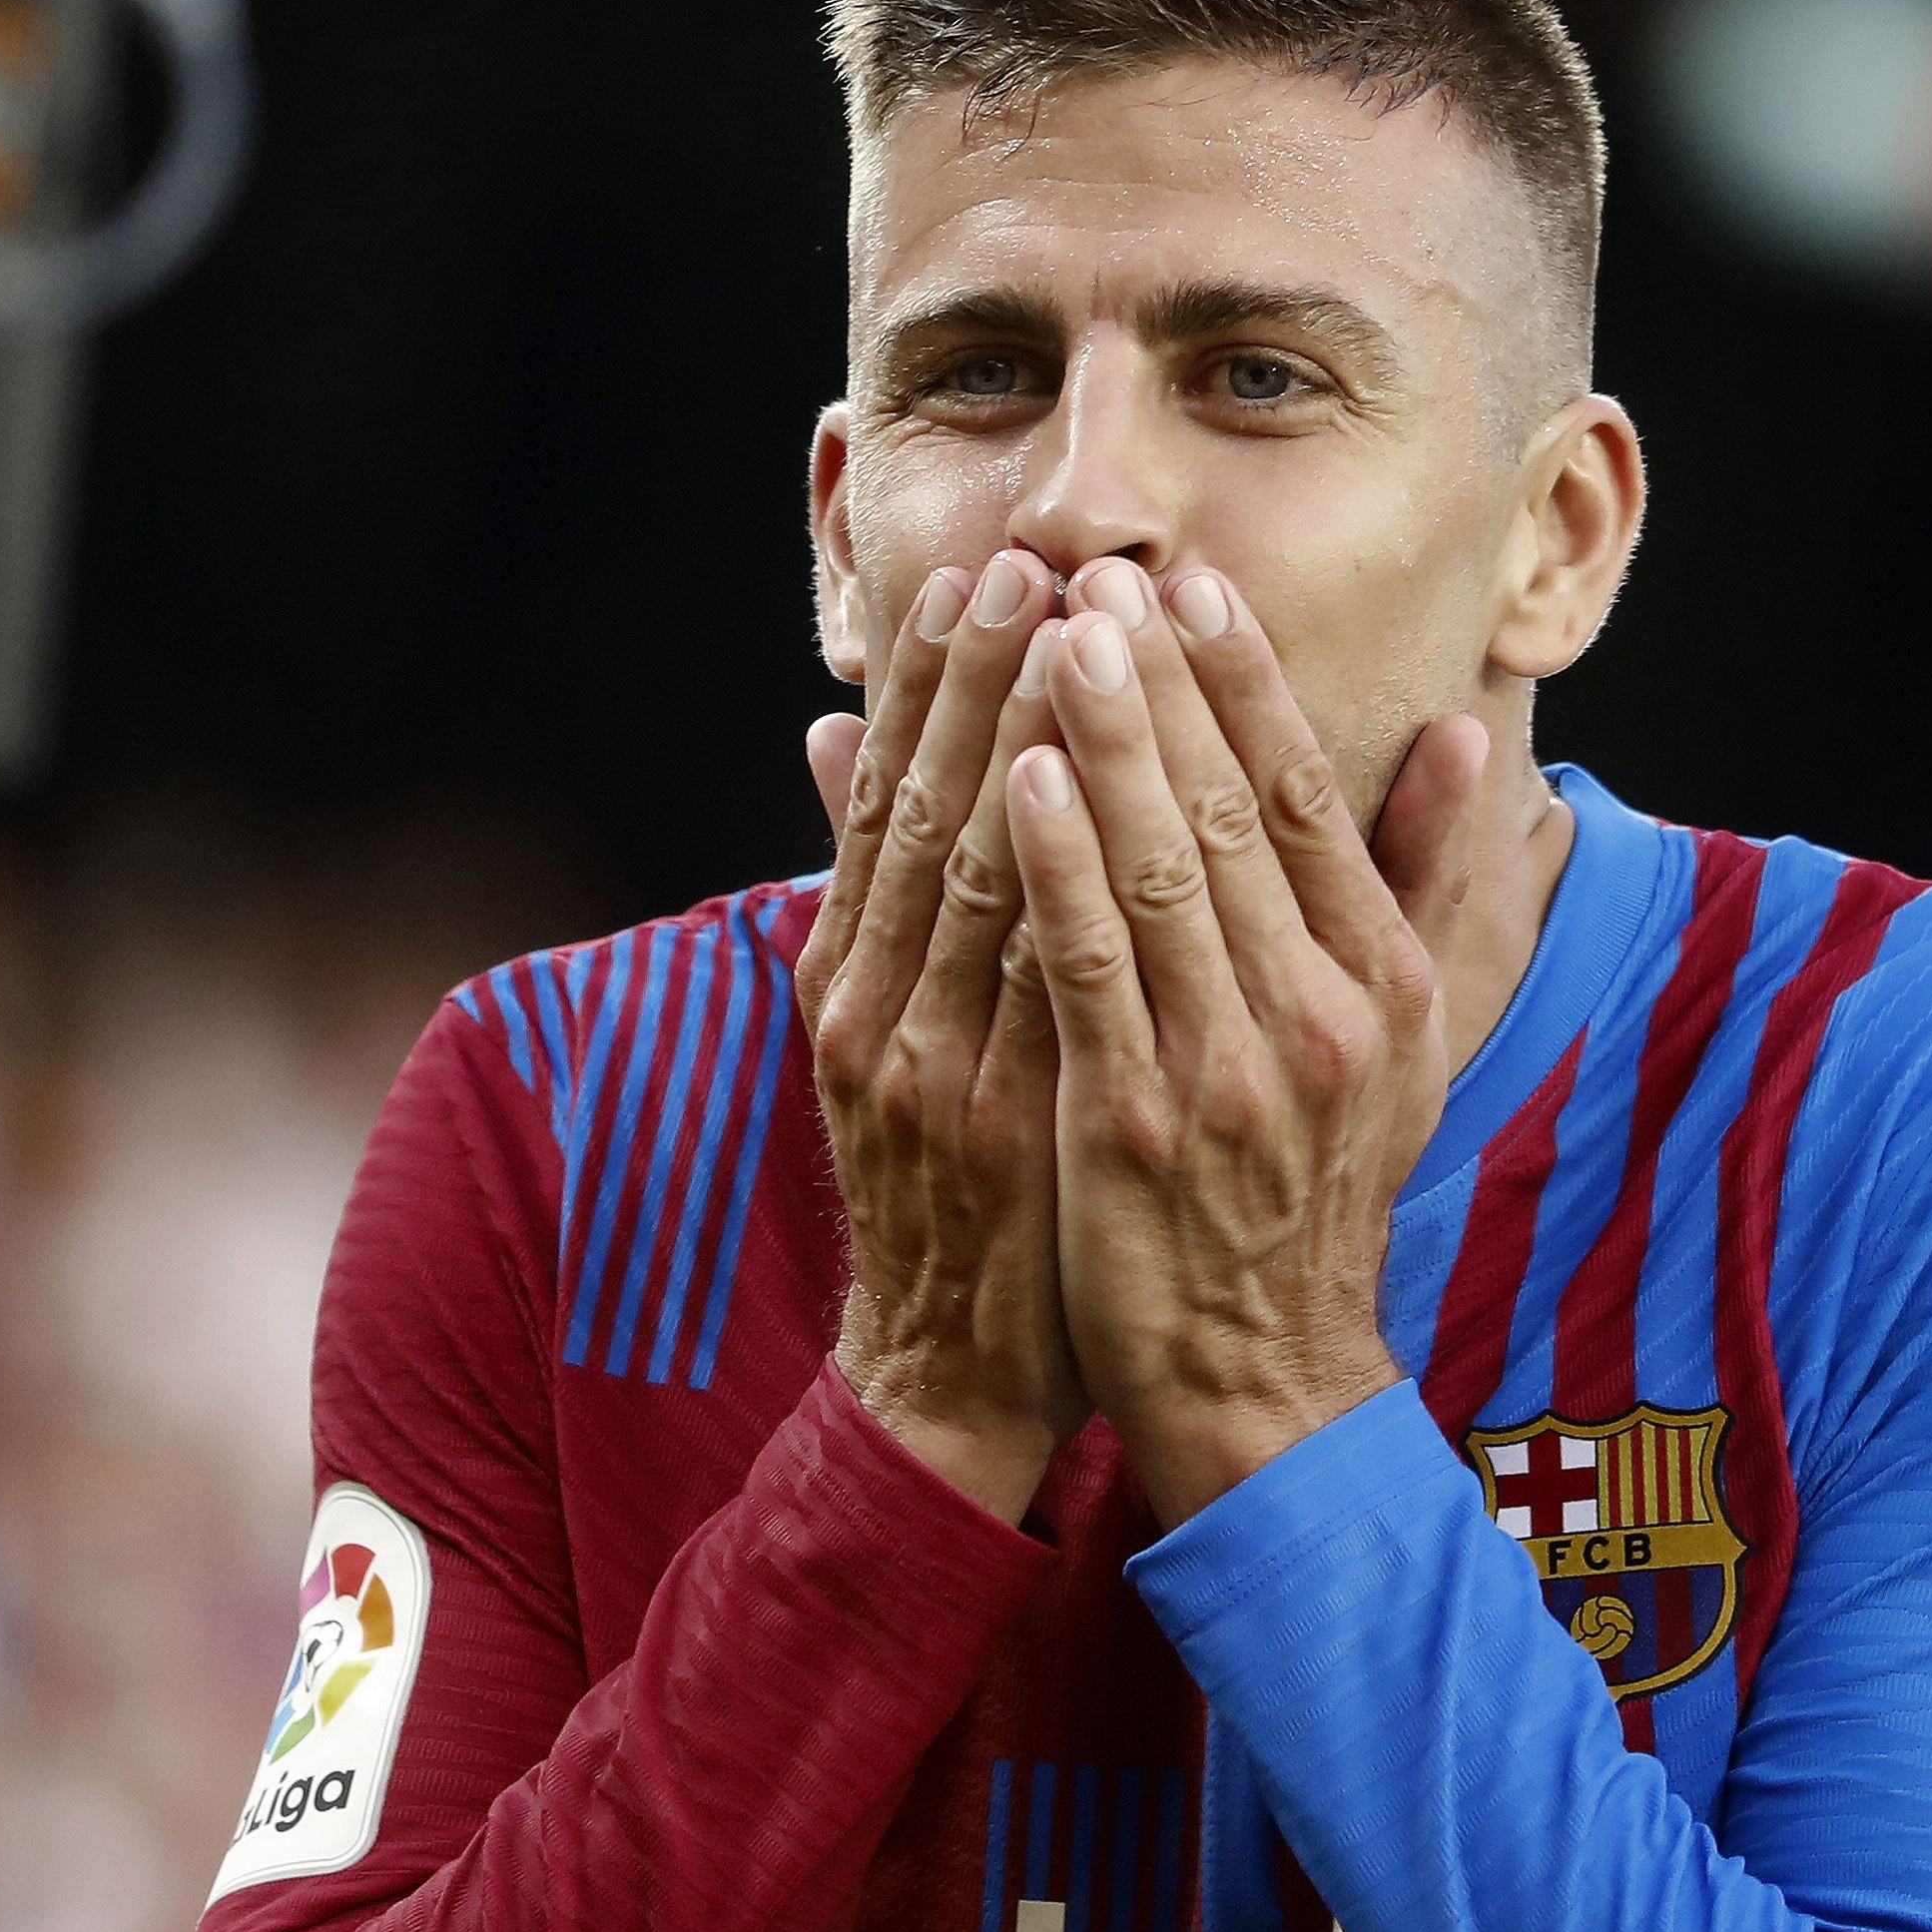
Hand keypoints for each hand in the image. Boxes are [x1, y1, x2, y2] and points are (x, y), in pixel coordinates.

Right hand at [796, 545, 1085, 1521]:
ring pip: (972, 875)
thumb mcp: (886, 1032)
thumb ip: (874, 892)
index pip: (890, 801)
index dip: (931, 686)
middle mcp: (871, 1008)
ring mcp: (926, 1064)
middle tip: (1030, 564)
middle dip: (977, 685)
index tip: (978, 576)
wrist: (957, 1367)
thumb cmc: (958, 1190)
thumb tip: (836, 742)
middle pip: (922, 814)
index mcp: (849, 977)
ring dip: (1022, 749)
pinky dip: (1056, 876)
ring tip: (1073, 636)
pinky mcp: (990, 1120)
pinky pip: (1028, 972)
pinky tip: (1096, 796)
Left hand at [1001, 558, 1484, 1525]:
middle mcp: (1320, 1015)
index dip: (1248, 685)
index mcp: (1382, 983)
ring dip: (1104, 742)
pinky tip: (1017, 776)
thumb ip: (1435, 885)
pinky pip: (1089, 966)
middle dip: (1163, 684)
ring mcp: (1226, 1070)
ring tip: (1054, 636)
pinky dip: (1054, 864)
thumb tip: (1471, 737)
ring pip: (1158, 869)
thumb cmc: (1317, 1189)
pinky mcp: (1133, 1122)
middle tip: (1103, 574)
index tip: (1195, 585)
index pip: (1306, 798)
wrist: (1261, 1370)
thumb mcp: (1412, 1040)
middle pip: (1230, 812)